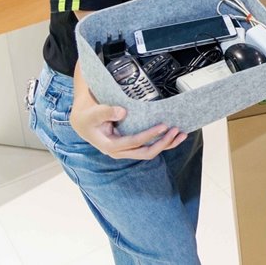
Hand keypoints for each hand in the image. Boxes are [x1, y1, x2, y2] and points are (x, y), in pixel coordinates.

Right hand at [69, 80, 185, 159]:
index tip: (162, 125)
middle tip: (176, 130)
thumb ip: (106, 111)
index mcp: (110, 145)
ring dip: (167, 144)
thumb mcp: (93, 113)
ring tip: (182, 134)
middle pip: (145, 152)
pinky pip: (149, 146)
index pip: (133, 142)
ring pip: (150, 152)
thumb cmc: (88, 116)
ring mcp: (127, 150)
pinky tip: (175, 136)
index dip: (148, 135)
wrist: (83, 122)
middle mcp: (120, 151)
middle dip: (162, 143)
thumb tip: (123, 111)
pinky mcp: (132, 146)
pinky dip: (163, 142)